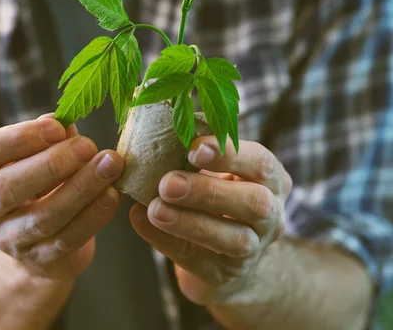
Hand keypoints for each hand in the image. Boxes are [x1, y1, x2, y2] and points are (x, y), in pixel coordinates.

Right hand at [0, 114, 123, 279]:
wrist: (36, 242)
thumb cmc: (35, 183)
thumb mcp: (33, 155)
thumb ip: (48, 137)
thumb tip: (63, 122)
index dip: (18, 138)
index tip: (57, 128)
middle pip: (4, 189)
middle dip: (51, 165)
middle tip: (87, 146)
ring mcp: (8, 240)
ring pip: (41, 218)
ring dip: (81, 189)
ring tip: (110, 165)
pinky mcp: (39, 261)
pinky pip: (67, 239)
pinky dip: (93, 216)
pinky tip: (111, 195)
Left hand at [130, 137, 291, 305]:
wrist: (224, 260)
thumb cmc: (217, 202)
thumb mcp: (216, 175)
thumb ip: (196, 159)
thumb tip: (154, 139)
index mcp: (270, 180)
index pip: (261, 162)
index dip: (228, 154)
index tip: (193, 148)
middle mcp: (271, 215)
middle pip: (255, 202)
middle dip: (209, 191)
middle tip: (168, 183)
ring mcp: (253, 249)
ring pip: (234, 239)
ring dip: (191, 221)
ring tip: (156, 208)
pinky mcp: (225, 274)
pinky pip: (198, 259)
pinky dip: (166, 240)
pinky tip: (143, 222)